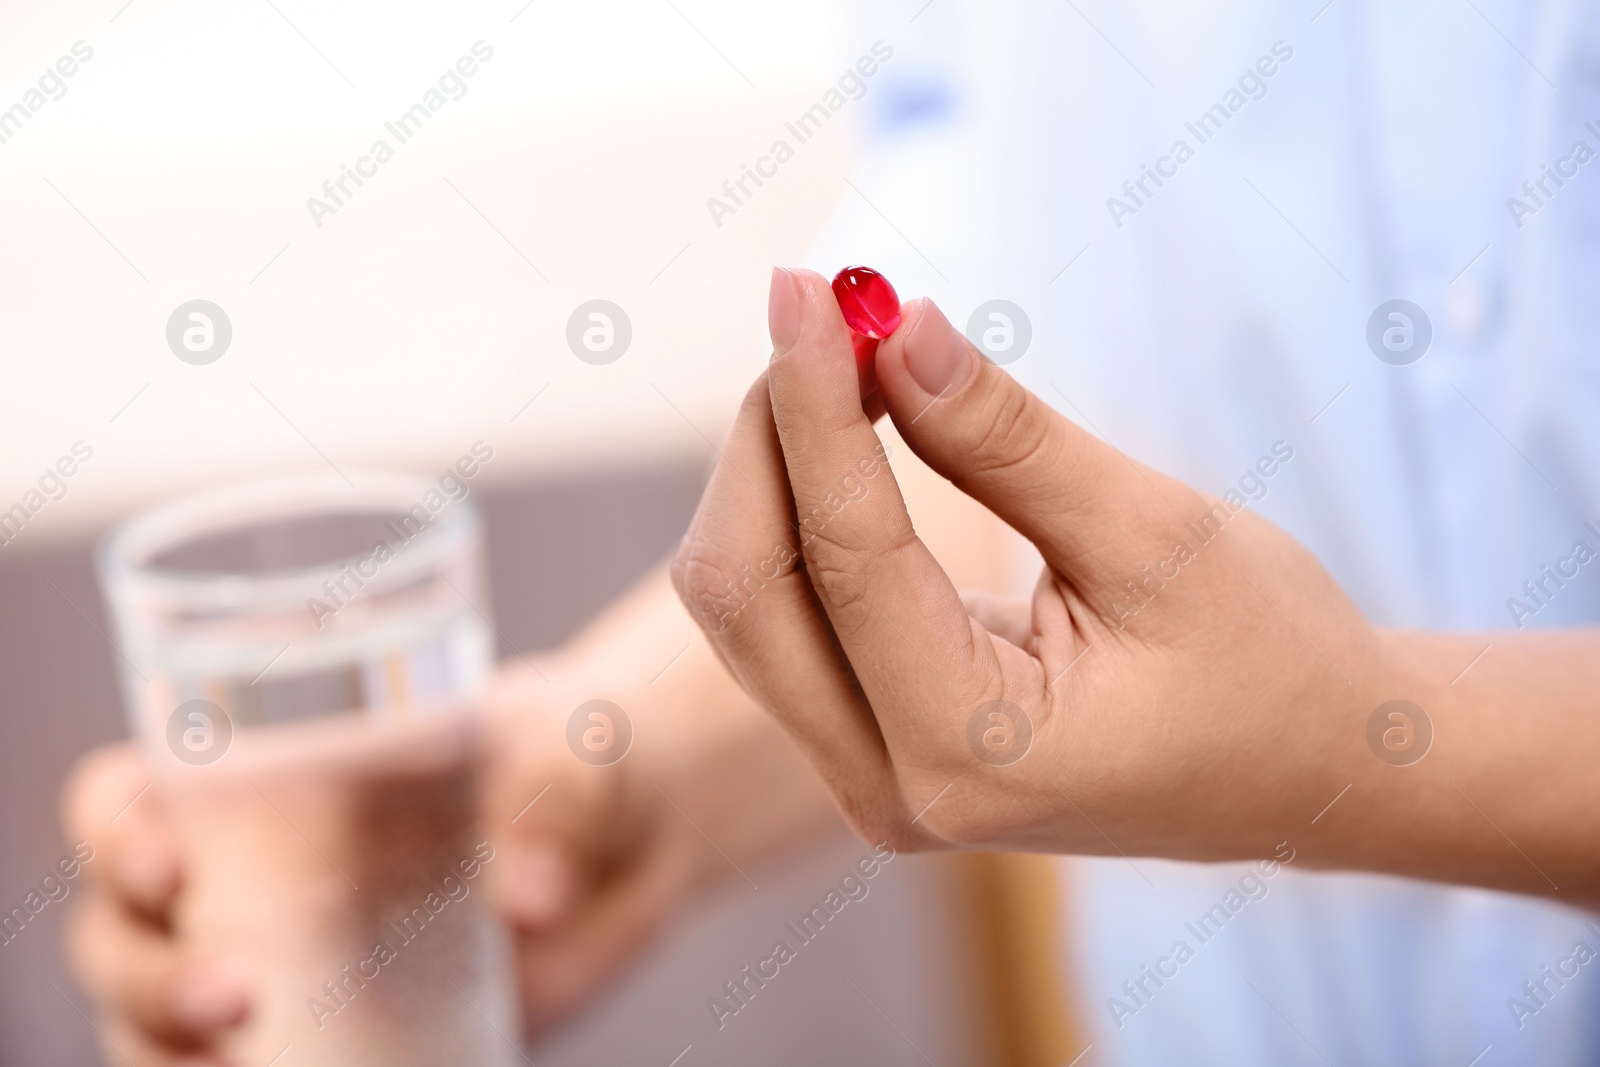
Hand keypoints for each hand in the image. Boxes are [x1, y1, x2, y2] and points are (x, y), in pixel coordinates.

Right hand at [63, 570, 835, 1061]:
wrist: (626, 831)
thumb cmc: (568, 757)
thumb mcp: (565, 750)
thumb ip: (554, 802)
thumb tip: (533, 899)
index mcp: (268, 769)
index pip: (130, 796)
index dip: (114, 831)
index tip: (166, 864)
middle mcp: (252, 869)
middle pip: (126, 926)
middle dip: (146, 973)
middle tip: (235, 995)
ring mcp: (288, 959)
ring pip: (160, 1015)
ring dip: (164, 1049)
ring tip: (239, 1066)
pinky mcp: (338, 1028)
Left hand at [672, 267, 1386, 862]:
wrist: (1310, 769)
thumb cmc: (1268, 660)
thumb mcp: (1157, 536)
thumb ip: (1008, 438)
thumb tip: (897, 328)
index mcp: (974, 752)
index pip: (845, 554)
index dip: (811, 404)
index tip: (807, 287)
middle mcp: (895, 789)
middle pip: (747, 590)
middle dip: (769, 435)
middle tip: (826, 312)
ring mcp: (874, 779)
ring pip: (750, 603)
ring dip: (775, 469)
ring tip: (848, 358)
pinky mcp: (875, 744)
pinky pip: (789, 618)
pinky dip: (803, 512)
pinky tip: (848, 428)